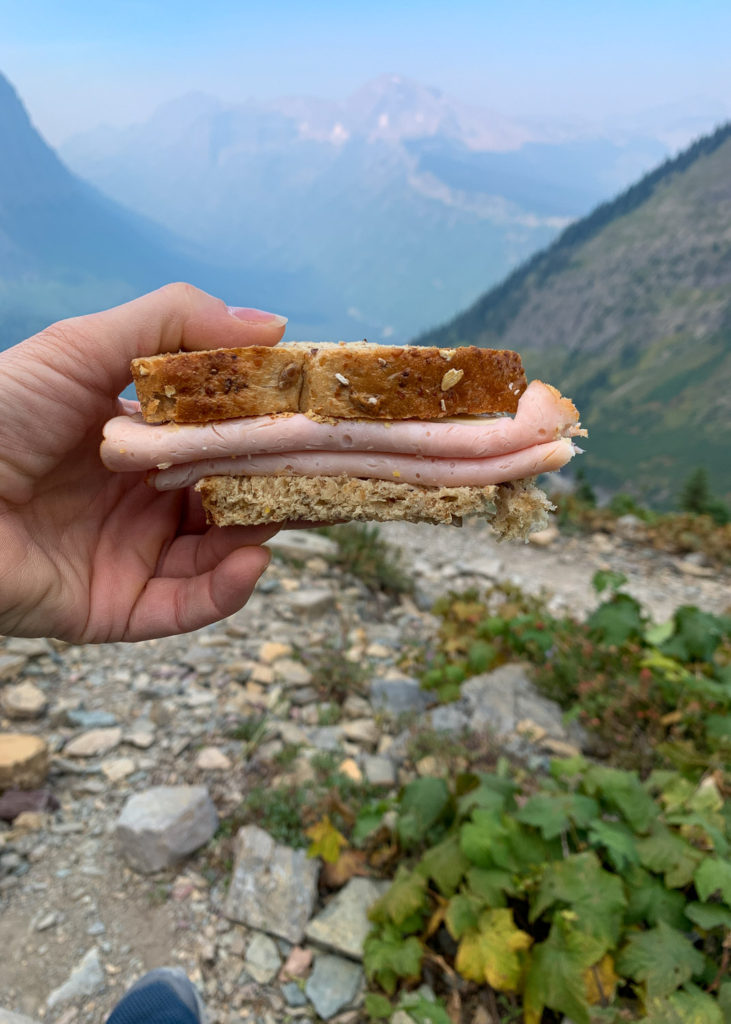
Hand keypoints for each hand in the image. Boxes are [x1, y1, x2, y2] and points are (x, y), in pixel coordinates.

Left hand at [0, 283, 287, 641]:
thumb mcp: (84, 348)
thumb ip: (174, 324)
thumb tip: (275, 325)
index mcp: (137, 439)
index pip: (220, 437)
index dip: (267, 426)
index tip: (315, 413)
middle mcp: (141, 498)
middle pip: (229, 495)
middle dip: (277, 482)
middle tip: (326, 467)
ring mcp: (131, 554)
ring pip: (219, 550)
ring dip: (261, 531)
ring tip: (293, 508)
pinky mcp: (117, 608)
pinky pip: (186, 606)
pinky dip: (226, 588)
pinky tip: (252, 558)